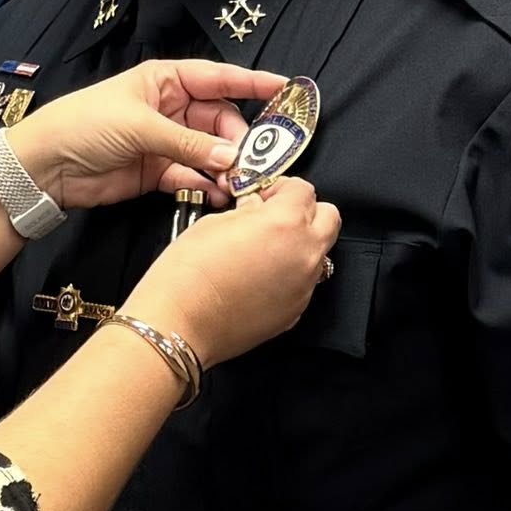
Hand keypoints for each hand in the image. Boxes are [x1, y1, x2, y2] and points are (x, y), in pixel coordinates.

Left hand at [4, 59, 285, 211]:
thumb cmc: (85, 124)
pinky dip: (207, 184)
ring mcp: (165, 140)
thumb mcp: (139, 126)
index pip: (218, 77)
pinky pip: (193, 175)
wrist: (46, 164)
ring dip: (226, 166)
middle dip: (240, 139)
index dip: (252, 82)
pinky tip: (218, 195)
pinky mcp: (158, 171)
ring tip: (239, 184)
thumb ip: (188, 142)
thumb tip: (233, 156)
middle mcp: (170, 108)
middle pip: (220, 120)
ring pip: (211, 150)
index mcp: (165, 80)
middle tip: (253, 162)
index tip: (286, 89)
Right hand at [120, 178, 339, 367]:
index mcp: (286, 221)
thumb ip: (247, 212)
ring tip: (263, 250)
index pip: (304, 190)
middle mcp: (304, 252)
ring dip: (299, 244)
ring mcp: (304, 285)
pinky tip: (258, 278)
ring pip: (319, 253)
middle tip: (274, 216)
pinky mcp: (296, 311)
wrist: (181, 321)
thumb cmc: (189, 271)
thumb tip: (256, 209)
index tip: (265, 195)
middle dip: (304, 212)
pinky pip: (304, 282)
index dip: (282, 188)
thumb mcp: (214, 222)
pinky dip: (289, 274)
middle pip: (329, 218)